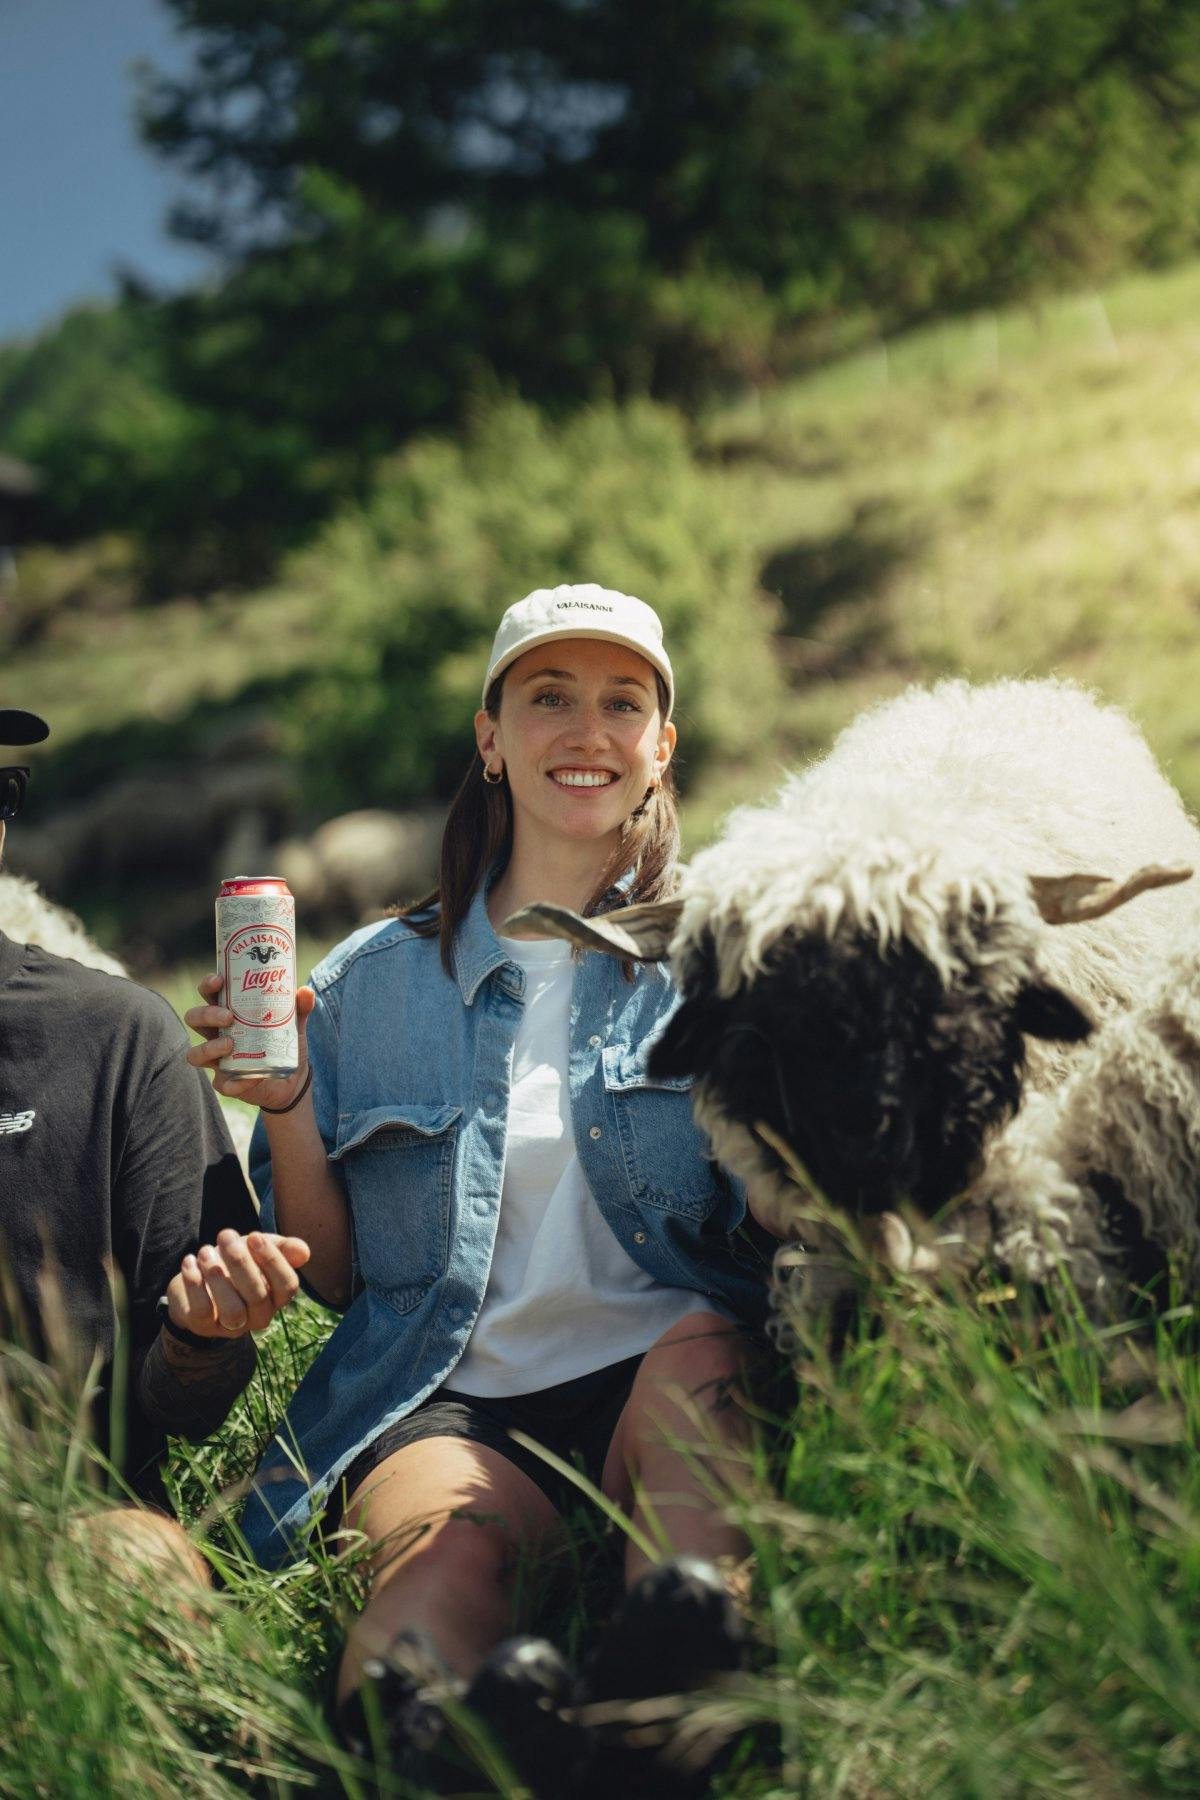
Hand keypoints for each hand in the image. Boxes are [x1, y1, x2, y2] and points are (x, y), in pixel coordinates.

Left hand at [165, 1229, 311, 1337]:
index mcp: (277, 1297)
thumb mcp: (258, 1249)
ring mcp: (231, 1325)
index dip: (273, 1261)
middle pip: (258, 1297)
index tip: (254, 1236)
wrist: (198, 1278)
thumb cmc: (236, 1263)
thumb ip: (283, 1247)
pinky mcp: (203, 1326)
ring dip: (218, 1279)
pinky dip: (194, 1285)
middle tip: (225, 1235)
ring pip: (232, 1311)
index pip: (287, 1286)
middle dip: (241, 1263)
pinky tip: (190, 1262)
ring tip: (205, 1251)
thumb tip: (304, 1252)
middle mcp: (259, 1316)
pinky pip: (202, 1311)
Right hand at [185, 975, 315, 1108]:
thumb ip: (299, 1007)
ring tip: (230, 1044)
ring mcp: (218, 1060)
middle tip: (228, 1016)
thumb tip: (305, 992)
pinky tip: (251, 1078)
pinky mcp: (225, 1083)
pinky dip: (236, 1082)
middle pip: (194, 1019)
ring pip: (195, 1053)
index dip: (208, 985)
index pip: (209, 994)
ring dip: (210, 1047)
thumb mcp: (294, 1023)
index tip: (219, 980)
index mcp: (228, 1013)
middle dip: (207, 1014)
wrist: (292, 1079)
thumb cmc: (283, 1043)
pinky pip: (221, 1084)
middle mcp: (216, 1035)